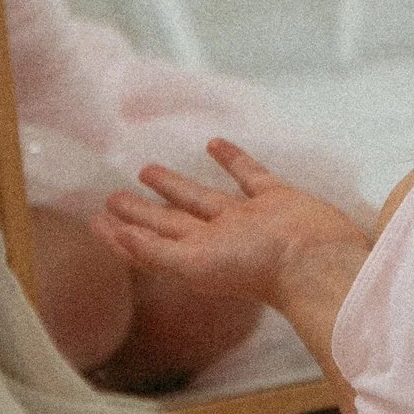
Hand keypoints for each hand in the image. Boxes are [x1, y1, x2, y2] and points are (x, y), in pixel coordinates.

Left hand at [96, 142, 365, 303]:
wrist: (317, 259)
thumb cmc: (259, 269)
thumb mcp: (197, 264)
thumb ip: (156, 252)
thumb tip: (117, 236)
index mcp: (196, 259)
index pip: (148, 245)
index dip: (121, 235)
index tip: (96, 220)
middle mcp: (218, 240)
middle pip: (169, 223)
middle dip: (141, 212)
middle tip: (112, 196)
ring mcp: (247, 219)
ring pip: (201, 198)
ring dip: (174, 186)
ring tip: (146, 169)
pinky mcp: (275, 198)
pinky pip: (246, 174)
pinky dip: (230, 159)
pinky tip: (212, 143)